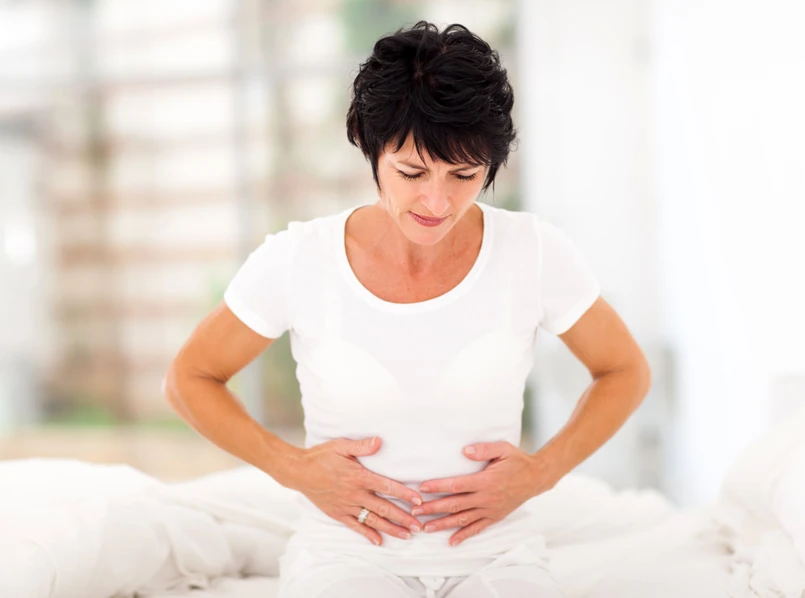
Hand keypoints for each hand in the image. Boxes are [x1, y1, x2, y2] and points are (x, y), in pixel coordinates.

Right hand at [296, 436, 423, 545]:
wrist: (299, 472)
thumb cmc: (321, 456)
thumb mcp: (341, 446)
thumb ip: (362, 446)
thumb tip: (379, 442)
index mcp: (359, 477)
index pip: (387, 486)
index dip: (404, 494)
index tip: (418, 501)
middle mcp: (355, 494)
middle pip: (384, 508)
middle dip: (403, 517)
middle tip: (418, 526)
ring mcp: (346, 506)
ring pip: (373, 520)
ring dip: (391, 528)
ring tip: (406, 536)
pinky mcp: (338, 513)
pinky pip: (355, 526)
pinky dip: (368, 534)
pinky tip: (379, 541)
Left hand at [413, 442, 558, 545]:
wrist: (536, 478)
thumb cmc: (517, 461)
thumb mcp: (503, 449)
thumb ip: (483, 449)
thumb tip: (464, 451)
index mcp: (485, 480)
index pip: (456, 485)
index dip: (438, 486)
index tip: (422, 488)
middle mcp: (486, 498)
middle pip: (455, 505)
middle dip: (433, 508)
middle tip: (415, 511)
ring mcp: (490, 510)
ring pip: (462, 520)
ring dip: (443, 524)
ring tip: (426, 528)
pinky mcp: (494, 517)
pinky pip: (477, 529)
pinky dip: (464, 536)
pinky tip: (451, 541)